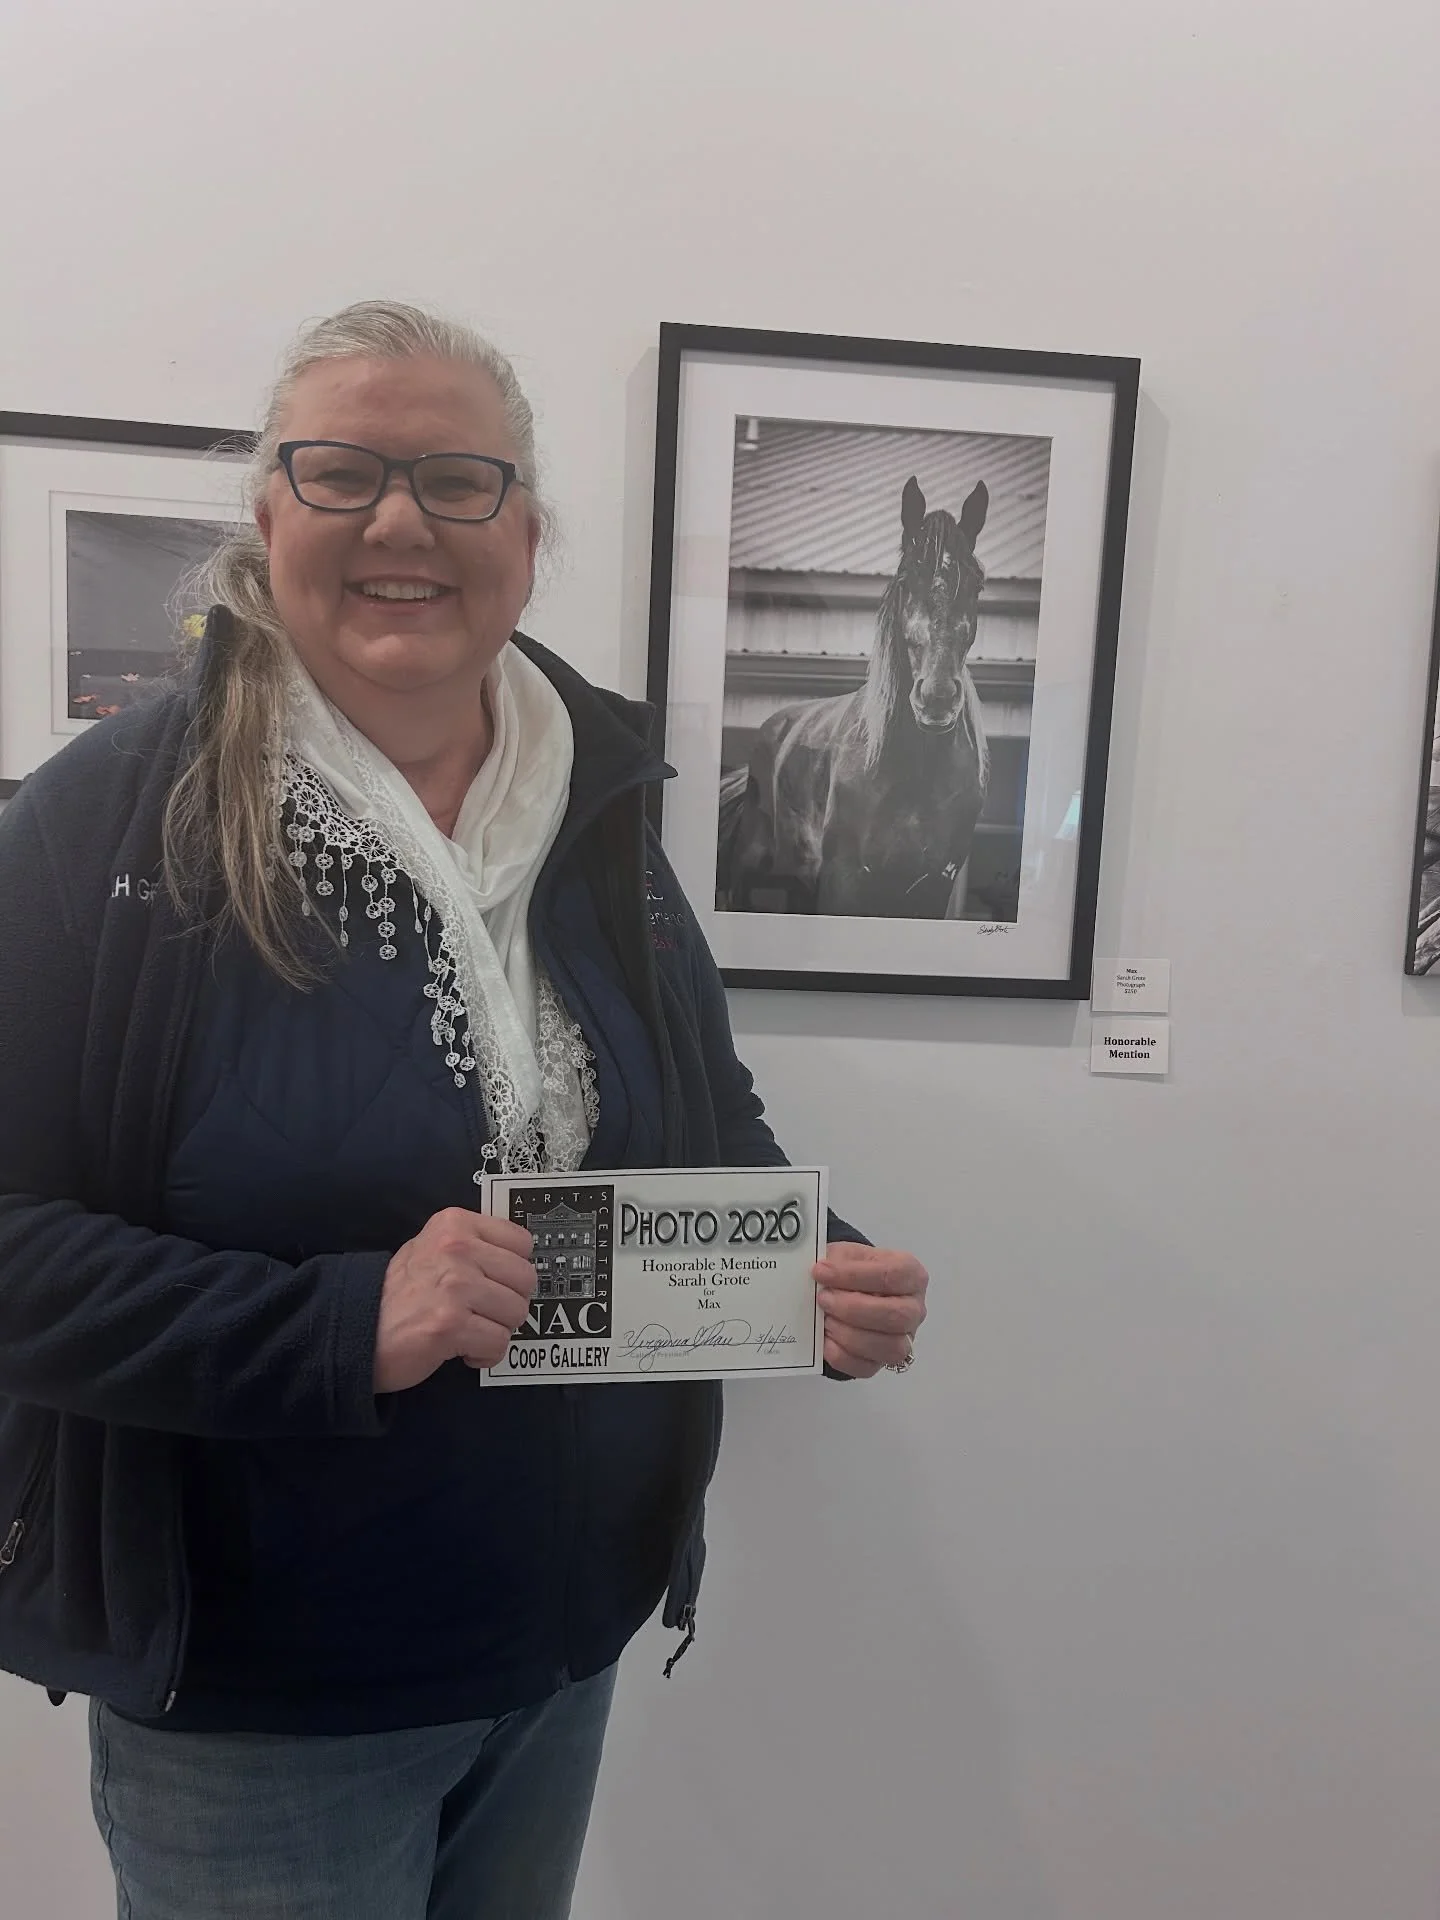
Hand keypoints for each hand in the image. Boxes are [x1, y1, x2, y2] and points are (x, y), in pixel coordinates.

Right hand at [375, 1208, 536, 1392]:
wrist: (356, 1329)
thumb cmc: (399, 1294)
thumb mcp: (431, 1247)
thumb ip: (473, 1244)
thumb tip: (520, 1257)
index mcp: (455, 1224)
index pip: (522, 1242)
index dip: (513, 1270)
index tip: (496, 1284)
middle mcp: (457, 1248)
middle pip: (525, 1279)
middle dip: (509, 1303)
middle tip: (483, 1312)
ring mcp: (455, 1286)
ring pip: (516, 1312)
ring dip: (497, 1329)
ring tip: (469, 1329)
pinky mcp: (451, 1324)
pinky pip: (499, 1342)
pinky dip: (485, 1354)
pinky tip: (463, 1349)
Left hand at [814, 1242, 927, 1378]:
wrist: (850, 1289)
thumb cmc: (854, 1271)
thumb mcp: (847, 1254)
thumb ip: (836, 1261)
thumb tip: (822, 1273)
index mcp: (910, 1275)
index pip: (891, 1276)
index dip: (853, 1276)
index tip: (821, 1272)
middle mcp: (913, 1309)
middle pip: (896, 1315)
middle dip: (853, 1309)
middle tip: (823, 1299)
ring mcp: (903, 1339)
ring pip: (888, 1347)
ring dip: (848, 1334)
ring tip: (825, 1319)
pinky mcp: (882, 1362)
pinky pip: (867, 1367)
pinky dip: (841, 1355)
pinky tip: (826, 1339)